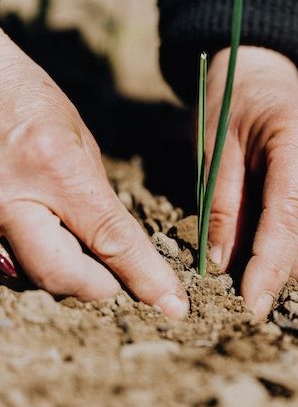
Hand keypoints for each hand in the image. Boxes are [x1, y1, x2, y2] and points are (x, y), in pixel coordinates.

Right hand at [0, 30, 187, 318]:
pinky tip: (54, 243)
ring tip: (88, 254)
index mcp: (56, 169)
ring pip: (35, 277)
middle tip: (121, 279)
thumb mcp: (80, 144)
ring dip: (71, 275)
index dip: (147, 277)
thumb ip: (97, 200)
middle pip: (65, 276)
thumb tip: (115, 247)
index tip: (173, 304)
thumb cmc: (32, 102)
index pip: (112, 240)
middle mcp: (12, 200)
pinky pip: (11, 264)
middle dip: (102, 287)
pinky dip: (41, 264)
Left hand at [206, 46, 297, 319]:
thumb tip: (224, 266)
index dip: (273, 265)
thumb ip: (221, 208)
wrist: (257, 81)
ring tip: (269, 258)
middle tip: (257, 275)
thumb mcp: (214, 153)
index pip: (294, 215)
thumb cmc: (230, 109)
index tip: (252, 304)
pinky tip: (287, 243)